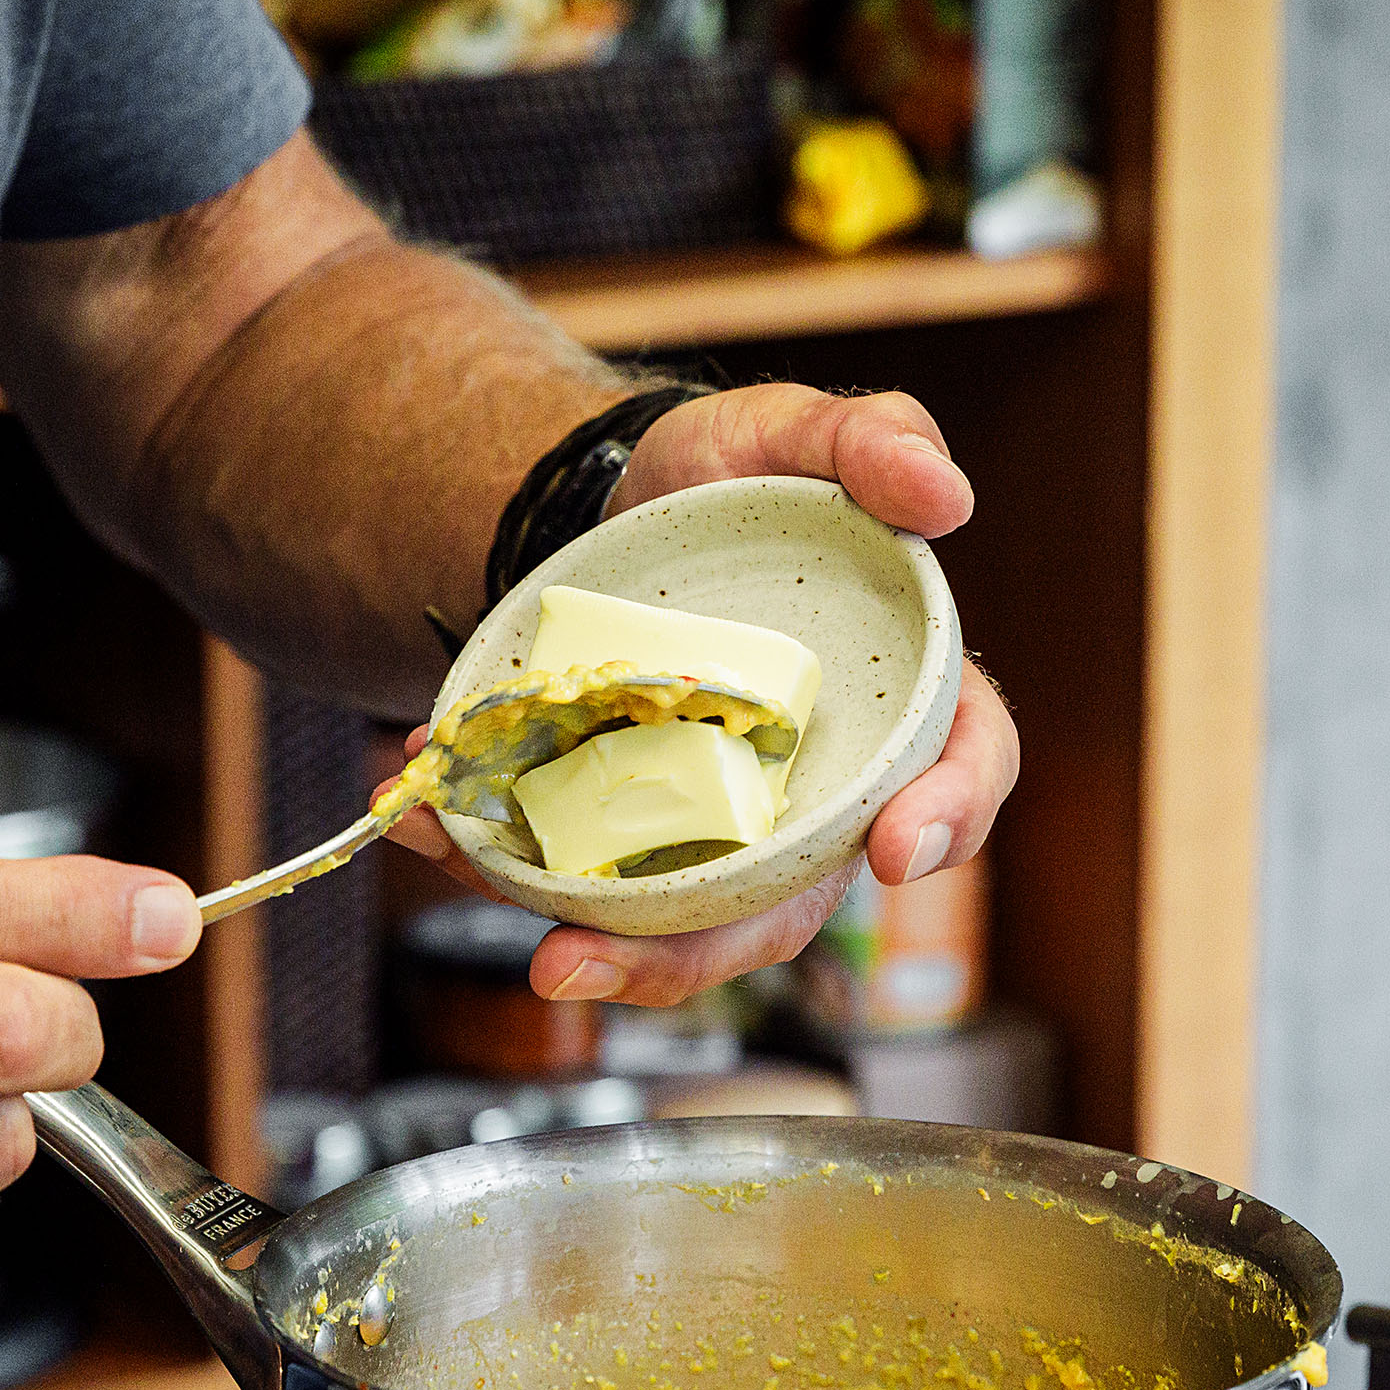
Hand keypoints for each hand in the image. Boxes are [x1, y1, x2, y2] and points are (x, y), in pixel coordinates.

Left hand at [387, 384, 1018, 1007]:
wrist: (600, 501)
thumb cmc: (725, 478)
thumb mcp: (787, 434)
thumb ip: (872, 441)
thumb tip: (946, 496)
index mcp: (897, 706)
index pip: (963, 773)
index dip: (948, 819)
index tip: (893, 852)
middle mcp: (816, 793)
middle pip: (793, 904)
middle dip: (696, 956)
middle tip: (587, 955)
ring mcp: (719, 827)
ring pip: (683, 926)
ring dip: (597, 946)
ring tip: (511, 924)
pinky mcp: (629, 833)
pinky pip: (581, 878)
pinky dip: (498, 864)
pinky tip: (426, 825)